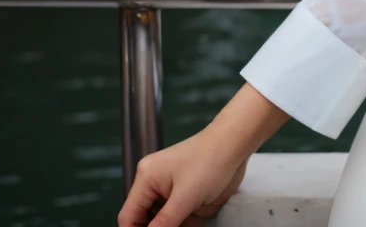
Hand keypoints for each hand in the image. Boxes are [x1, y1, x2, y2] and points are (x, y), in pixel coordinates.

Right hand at [117, 131, 248, 226]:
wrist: (236, 146)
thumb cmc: (210, 162)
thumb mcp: (186, 197)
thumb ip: (165, 222)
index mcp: (146, 179)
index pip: (129, 216)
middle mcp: (154, 184)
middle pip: (144, 219)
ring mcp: (171, 190)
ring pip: (161, 220)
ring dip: (170, 226)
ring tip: (185, 222)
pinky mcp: (186, 195)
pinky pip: (177, 217)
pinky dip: (181, 225)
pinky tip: (189, 223)